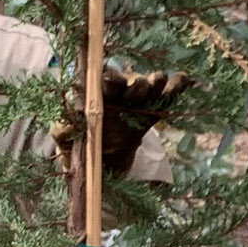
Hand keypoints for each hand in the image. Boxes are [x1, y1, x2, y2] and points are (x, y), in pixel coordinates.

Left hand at [53, 67, 187, 179]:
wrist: (97, 168)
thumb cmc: (76, 148)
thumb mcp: (65, 139)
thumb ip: (64, 129)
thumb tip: (68, 121)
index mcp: (93, 97)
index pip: (100, 83)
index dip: (106, 80)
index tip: (109, 81)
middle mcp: (114, 96)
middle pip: (126, 84)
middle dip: (132, 84)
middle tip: (139, 84)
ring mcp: (132, 106)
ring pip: (145, 92)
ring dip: (153, 84)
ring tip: (160, 78)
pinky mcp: (147, 118)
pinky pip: (161, 105)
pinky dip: (173, 92)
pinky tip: (184, 79)